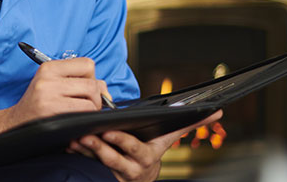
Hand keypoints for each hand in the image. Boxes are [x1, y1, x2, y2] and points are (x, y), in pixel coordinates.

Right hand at [2, 57, 111, 128]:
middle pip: (92, 83)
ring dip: (93, 109)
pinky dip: (87, 118)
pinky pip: (84, 111)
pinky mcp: (51, 110)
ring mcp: (48, 94)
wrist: (16, 123)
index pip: (88, 64)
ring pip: (91, 97)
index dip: (92, 78)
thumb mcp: (53, 85)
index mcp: (49, 67)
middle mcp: (48, 77)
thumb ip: (79, 82)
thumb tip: (106, 92)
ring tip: (82, 114)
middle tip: (88, 106)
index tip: (85, 90)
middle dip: (96, 97)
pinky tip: (77, 121)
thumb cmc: (39, 105)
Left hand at [68, 110, 222, 181]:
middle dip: (100, 146)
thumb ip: (189, 125)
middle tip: (86, 134)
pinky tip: (69, 145)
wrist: (140, 176)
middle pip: (114, 158)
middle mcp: (134, 167)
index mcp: (149, 155)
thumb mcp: (168, 139)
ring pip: (99, 163)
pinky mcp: (102, 174)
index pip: (135, 148)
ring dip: (85, 151)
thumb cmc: (151, 148)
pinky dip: (78, 156)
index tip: (109, 131)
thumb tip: (218, 112)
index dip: (122, 140)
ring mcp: (117, 173)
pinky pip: (88, 166)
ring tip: (74, 139)